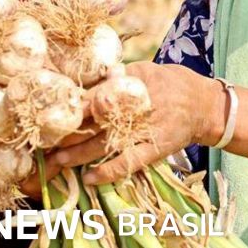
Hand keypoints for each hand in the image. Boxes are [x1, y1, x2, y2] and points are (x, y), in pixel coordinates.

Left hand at [20, 62, 222, 195]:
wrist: (204, 106)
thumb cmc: (173, 83)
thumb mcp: (147, 70)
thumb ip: (121, 74)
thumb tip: (94, 76)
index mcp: (130, 86)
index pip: (92, 97)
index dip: (68, 107)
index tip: (47, 113)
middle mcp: (133, 108)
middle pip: (92, 122)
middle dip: (67, 133)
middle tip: (42, 141)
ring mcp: (143, 131)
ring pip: (104, 145)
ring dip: (78, 154)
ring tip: (57, 160)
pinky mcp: (154, 150)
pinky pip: (128, 163)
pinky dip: (109, 172)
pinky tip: (90, 178)